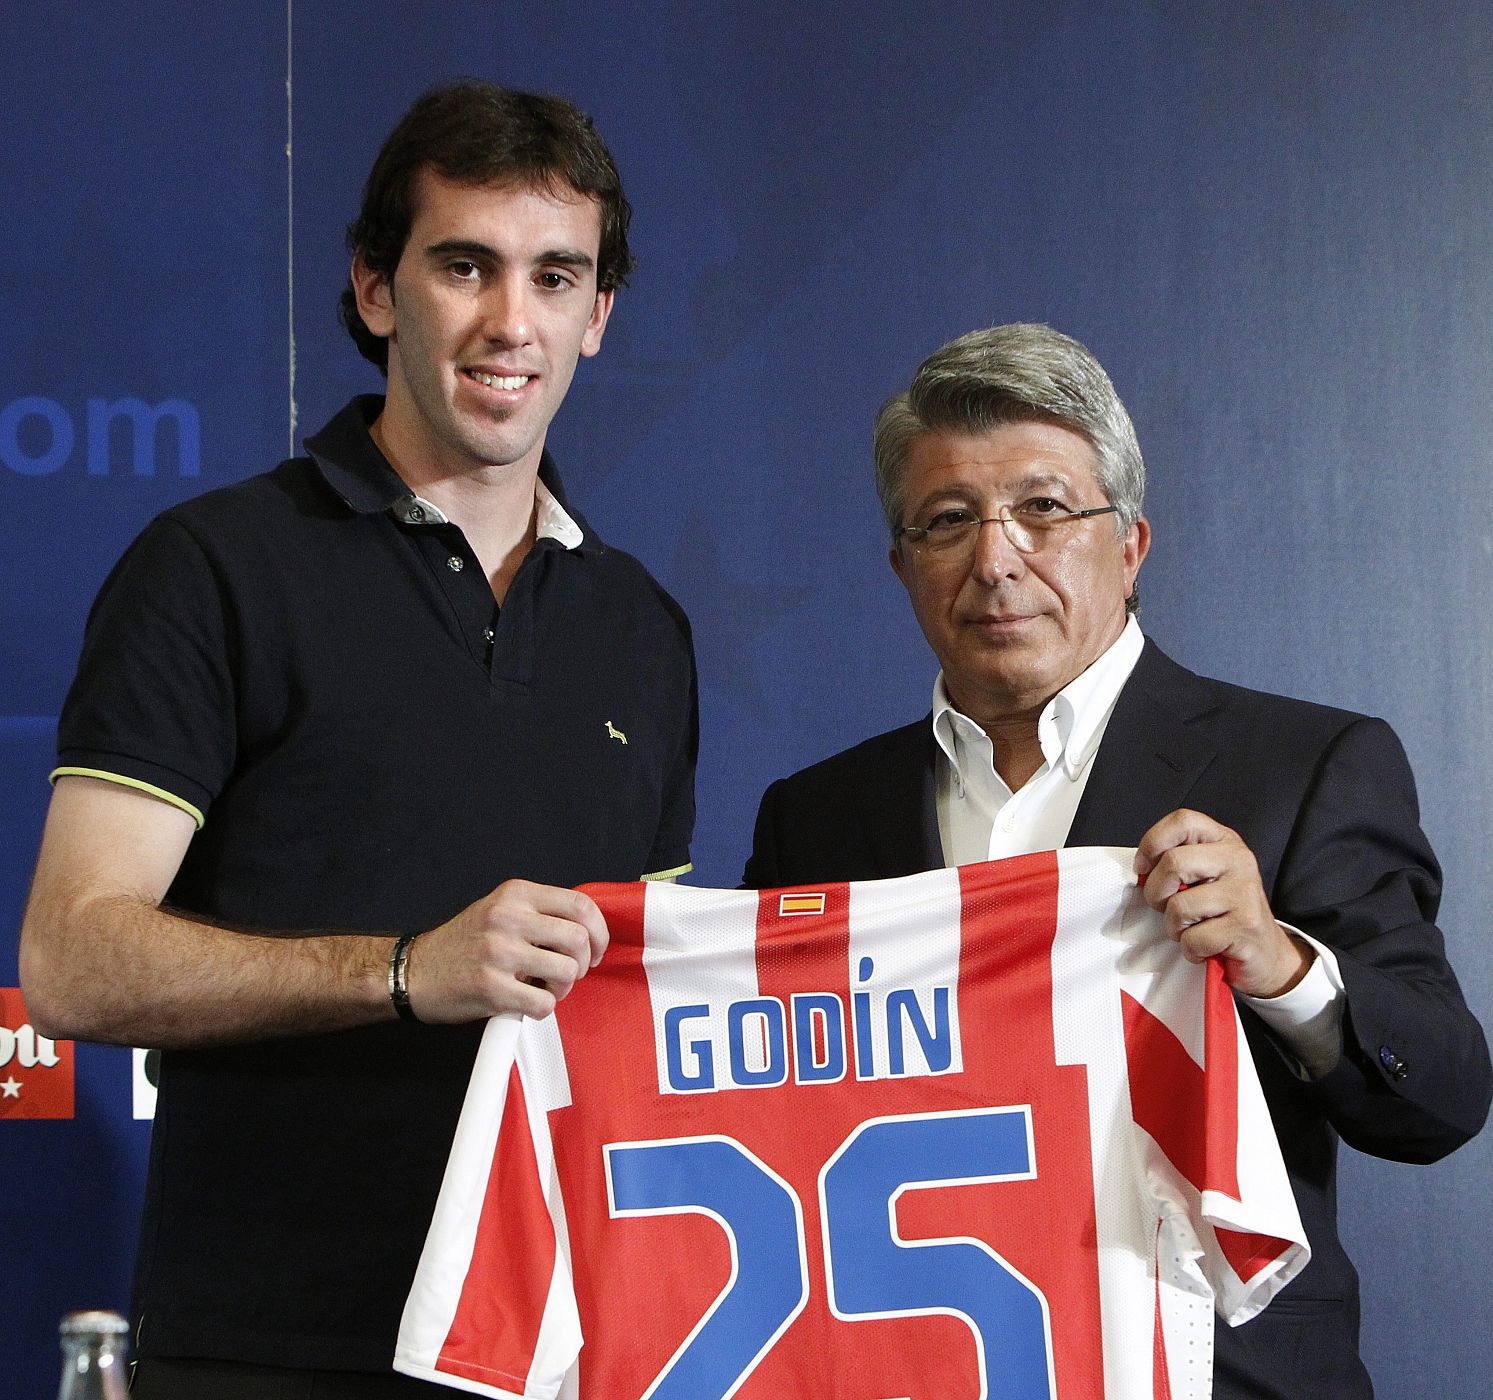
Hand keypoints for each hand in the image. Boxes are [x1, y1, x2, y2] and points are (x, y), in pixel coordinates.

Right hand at [404, 880, 608, 1022]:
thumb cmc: (462, 944)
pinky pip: (544, 1003)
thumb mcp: (499, 909)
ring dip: (562, 987)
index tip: (596, 949)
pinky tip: (526, 1002)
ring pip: (567, 972)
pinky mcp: (492, 988)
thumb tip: (587, 929)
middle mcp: (508, 918)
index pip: (580, 905)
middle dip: (583, 964)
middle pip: (579, 940)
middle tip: (569, 973)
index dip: (599, 931)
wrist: (413, 972)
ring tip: (544, 988)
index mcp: (515, 894)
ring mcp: (499, 952)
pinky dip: (543, 1008)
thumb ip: (538, 913)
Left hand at [1134, 810, 1311, 998]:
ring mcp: (1244, 892)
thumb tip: (1142, 869)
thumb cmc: (1224, 912)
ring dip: (1174, 927)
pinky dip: (1190, 949)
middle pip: (1174, 863)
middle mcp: (1238, 860)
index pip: (1183, 821)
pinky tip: (1205, 947)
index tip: (1143, 868)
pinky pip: (1194, 938)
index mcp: (1224, 841)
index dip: (1153, 842)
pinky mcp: (1246, 925)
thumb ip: (1177, 862)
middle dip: (1156, 893)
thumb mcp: (1204, 875)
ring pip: (1179, 905)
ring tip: (1191, 930)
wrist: (1265, 951)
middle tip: (1164, 907)